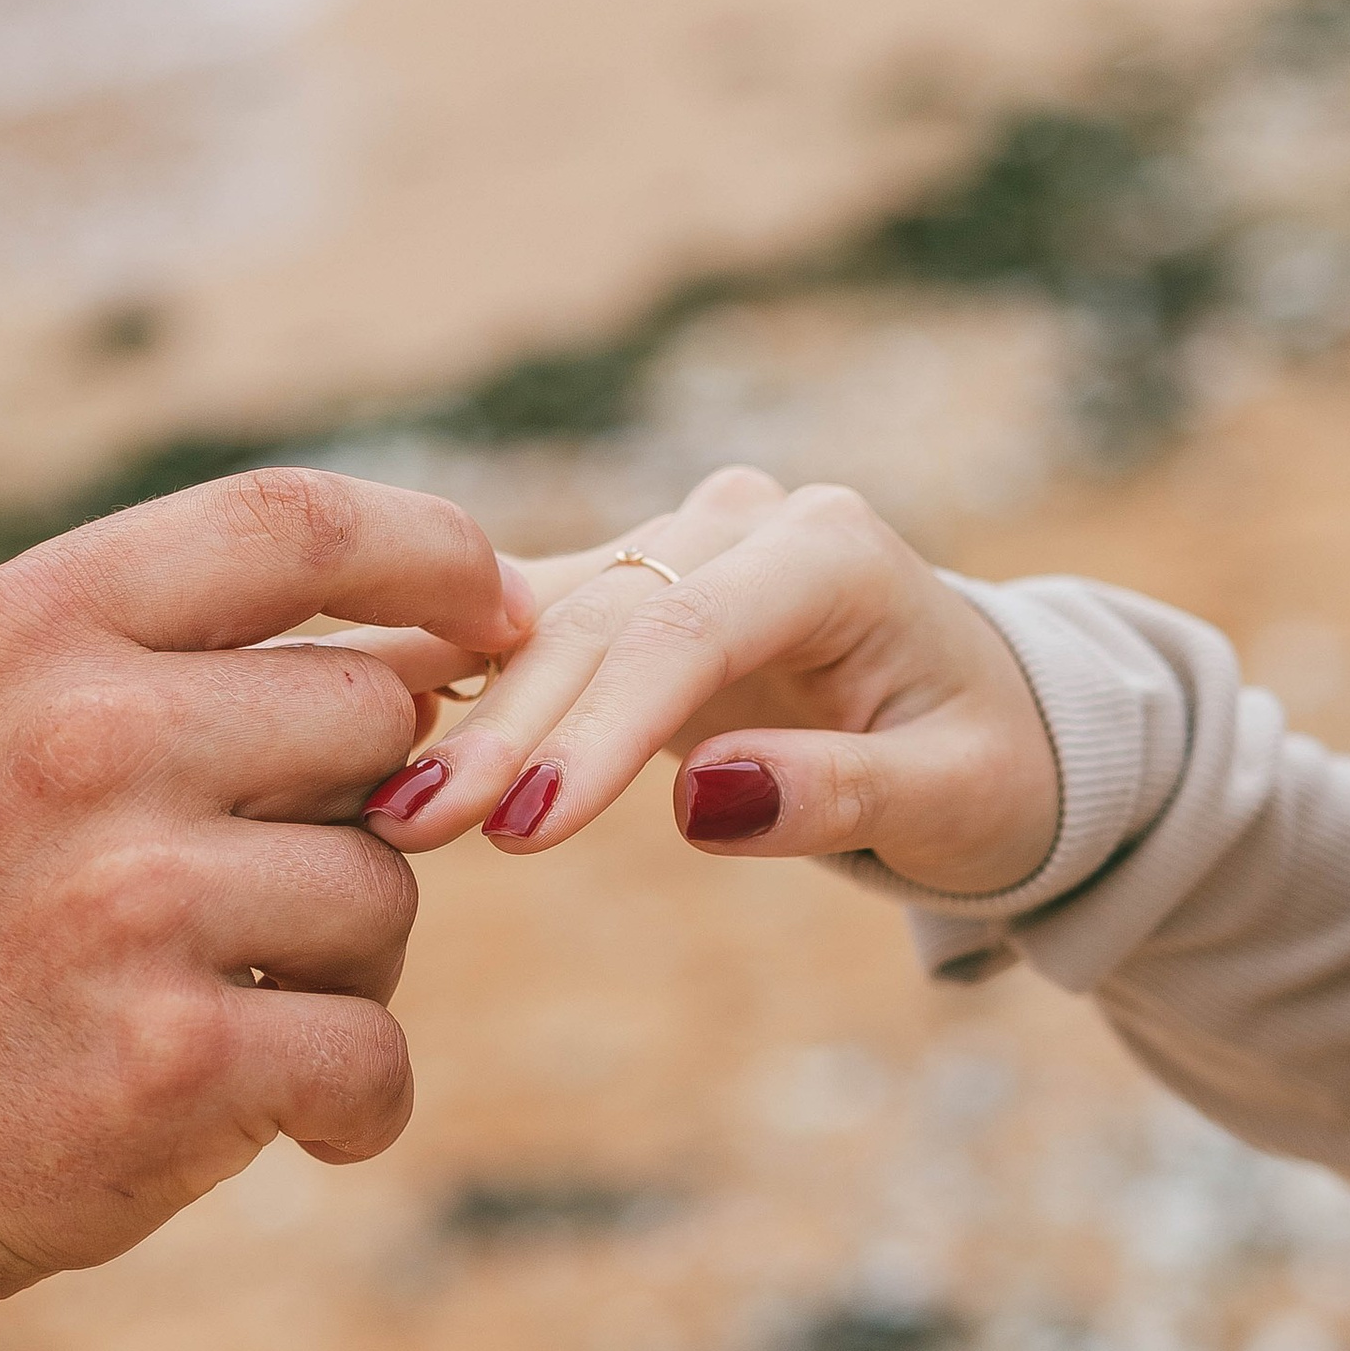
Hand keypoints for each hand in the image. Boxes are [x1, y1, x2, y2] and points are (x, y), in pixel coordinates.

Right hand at [0, 470, 531, 1350]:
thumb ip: (172, 672)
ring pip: (387, 890)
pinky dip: (352, 1104)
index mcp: (25, 629)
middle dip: (360, 813)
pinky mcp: (176, 1058)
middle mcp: (77, 738)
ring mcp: (126, 899)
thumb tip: (433, 651)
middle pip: (375, 715)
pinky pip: (374, 1053)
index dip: (432, 551)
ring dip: (348, 969)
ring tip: (220, 1014)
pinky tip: (278, 1121)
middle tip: (257, 907)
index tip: (499, 607)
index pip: (291, 522)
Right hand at [355, 466, 1059, 893]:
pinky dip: (453, 680)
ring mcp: (678, 543)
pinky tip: (361, 733)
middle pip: (600, 621)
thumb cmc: (986, 769)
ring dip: (460, 710)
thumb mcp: (953, 803)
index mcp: (831, 551)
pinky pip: (524, 627)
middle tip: (417, 828)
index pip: (688, 633)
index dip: (599, 728)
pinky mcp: (630, 586)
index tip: (526, 828)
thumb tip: (699, 801)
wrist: (988, 721)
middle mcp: (742, 522)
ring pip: (543, 619)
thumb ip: (837, 796)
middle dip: (508, 730)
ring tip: (377, 803)